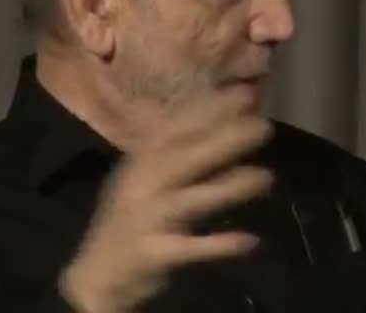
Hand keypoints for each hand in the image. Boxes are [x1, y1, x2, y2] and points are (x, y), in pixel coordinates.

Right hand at [59, 93, 273, 312]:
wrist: (99, 270)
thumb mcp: (144, 177)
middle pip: (188, 156)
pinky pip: (193, 248)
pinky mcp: (155, 252)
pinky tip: (250, 240)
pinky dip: (220, 245)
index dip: (212, 110)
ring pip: (194, 199)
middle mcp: (143, 183)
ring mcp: (149, 218)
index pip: (180, 128)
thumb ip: (175, 153)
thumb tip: (221, 124)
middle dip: (226, 139)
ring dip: (231, 187)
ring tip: (266, 177)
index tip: (246, 94)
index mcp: (142, 160)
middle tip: (264, 126)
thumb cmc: (130, 215)